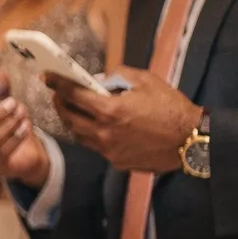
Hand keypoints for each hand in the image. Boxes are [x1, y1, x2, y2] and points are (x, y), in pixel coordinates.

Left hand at [48, 68, 200, 173]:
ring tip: (72, 109)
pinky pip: (95, 147)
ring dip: (72, 121)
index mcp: (110, 110)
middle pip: (69, 118)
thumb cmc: (171, 108)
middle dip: (59, 103)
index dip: (57, 84)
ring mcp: (109, 150)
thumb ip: (118, 76)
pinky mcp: (117, 161)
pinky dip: (90, 134)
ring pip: (78, 135)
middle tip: (57, 93)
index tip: (46, 77)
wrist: (191, 140)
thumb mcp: (146, 81)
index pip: (73, 95)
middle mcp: (104, 132)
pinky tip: (94, 126)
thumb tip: (100, 79)